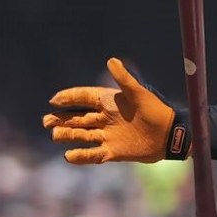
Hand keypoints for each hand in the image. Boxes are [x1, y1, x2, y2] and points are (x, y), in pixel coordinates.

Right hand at [42, 57, 188, 163]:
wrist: (171, 134)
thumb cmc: (157, 110)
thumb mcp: (140, 93)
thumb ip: (125, 79)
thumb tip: (111, 60)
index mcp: (111, 102)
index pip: (85, 98)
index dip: (70, 98)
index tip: (54, 100)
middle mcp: (106, 118)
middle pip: (78, 117)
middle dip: (61, 118)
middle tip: (46, 121)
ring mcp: (108, 135)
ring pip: (82, 135)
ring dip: (68, 134)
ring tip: (55, 134)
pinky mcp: (113, 151)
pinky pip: (93, 154)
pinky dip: (81, 156)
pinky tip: (69, 156)